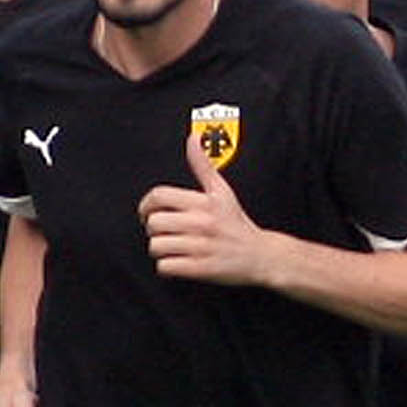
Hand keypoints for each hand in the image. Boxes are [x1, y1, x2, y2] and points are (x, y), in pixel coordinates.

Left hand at [139, 157, 269, 287]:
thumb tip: (193, 138)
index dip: (146, 205)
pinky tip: (179, 261)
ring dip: (161, 249)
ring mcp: (200, 247)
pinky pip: (165, 267)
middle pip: (153, 223)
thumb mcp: (222, 192)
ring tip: (173, 248)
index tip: (148, 213)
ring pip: (156, 246)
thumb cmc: (237, 224)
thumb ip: (203, 165)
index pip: (159, 196)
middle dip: (154, 230)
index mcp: (203, 203)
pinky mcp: (200, 269)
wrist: (261, 256)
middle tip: (165, 232)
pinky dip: (167, 267)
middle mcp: (201, 223)